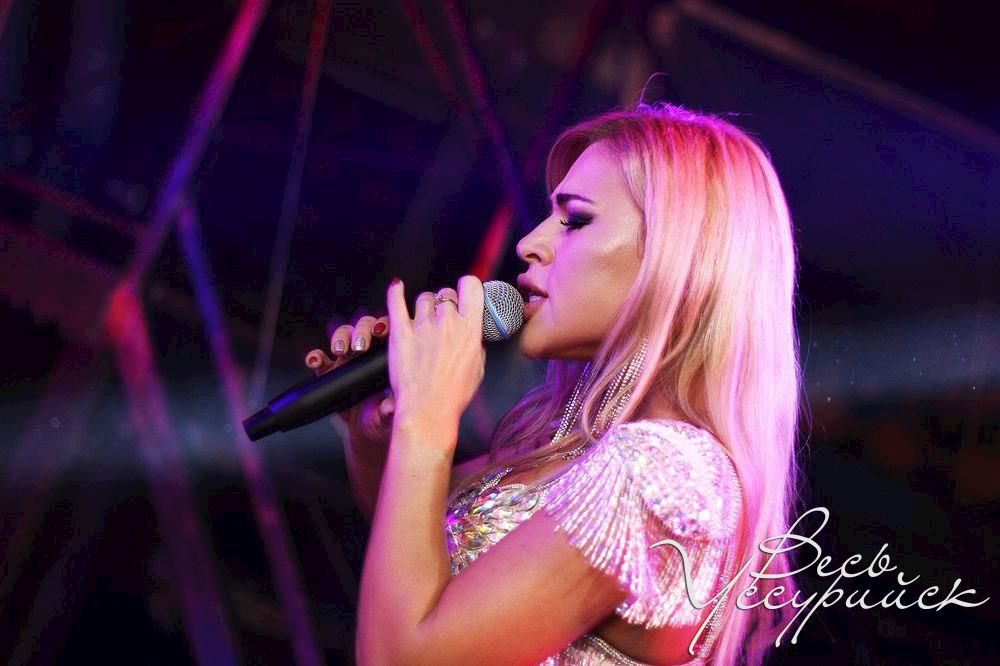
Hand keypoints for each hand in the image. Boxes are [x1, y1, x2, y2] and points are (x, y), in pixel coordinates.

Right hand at [304, 313, 393, 450]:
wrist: (365, 435)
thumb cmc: (383, 420)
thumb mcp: (387, 416)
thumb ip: (388, 411)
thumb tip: (389, 407)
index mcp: (389, 358)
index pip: (389, 331)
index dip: (384, 325)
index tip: (380, 331)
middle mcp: (369, 354)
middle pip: (364, 327)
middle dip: (360, 331)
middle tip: (359, 346)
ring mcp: (348, 361)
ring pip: (343, 335)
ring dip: (340, 337)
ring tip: (340, 350)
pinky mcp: (329, 372)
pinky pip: (319, 358)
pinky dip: (315, 356)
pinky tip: (314, 361)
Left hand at [385, 276, 485, 434]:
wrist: (428, 410)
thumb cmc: (453, 395)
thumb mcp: (478, 369)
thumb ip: (476, 346)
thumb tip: (473, 337)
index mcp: (470, 328)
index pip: (471, 287)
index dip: (468, 287)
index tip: (466, 292)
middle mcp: (447, 322)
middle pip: (445, 294)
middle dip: (445, 303)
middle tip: (443, 318)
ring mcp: (422, 326)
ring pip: (423, 299)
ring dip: (425, 306)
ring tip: (423, 319)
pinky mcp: (401, 333)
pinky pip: (396, 303)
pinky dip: (395, 292)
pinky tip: (396, 287)